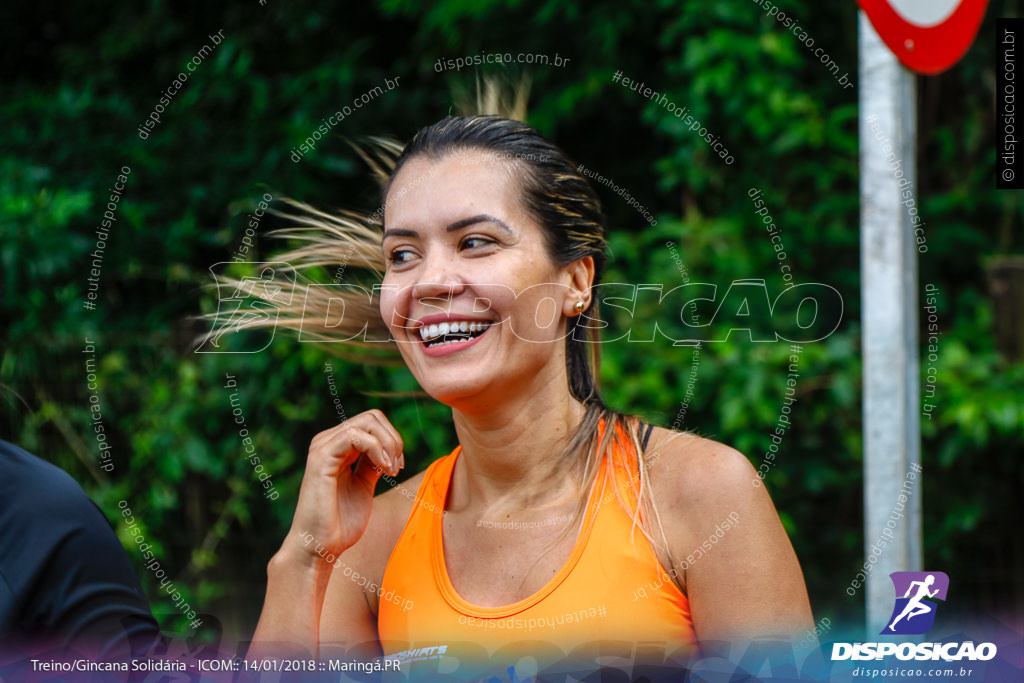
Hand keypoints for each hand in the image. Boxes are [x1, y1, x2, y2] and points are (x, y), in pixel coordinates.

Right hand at [282, 410, 403, 566]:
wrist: (320, 547)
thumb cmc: (340, 523)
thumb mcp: (363, 486)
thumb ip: (371, 465)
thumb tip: (387, 449)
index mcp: (337, 447)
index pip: (372, 422)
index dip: (393, 440)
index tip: (398, 468)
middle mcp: (327, 441)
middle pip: (372, 416)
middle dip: (394, 439)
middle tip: (396, 469)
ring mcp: (322, 447)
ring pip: (366, 422)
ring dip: (388, 444)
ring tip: (391, 471)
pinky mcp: (321, 458)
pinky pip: (355, 435)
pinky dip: (377, 448)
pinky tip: (384, 470)